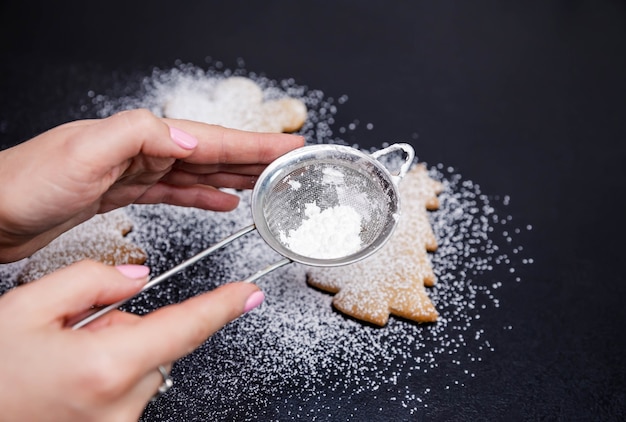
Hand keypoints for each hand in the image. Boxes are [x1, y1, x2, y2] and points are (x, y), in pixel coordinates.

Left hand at [0, 109, 304, 261]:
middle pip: (211, 154)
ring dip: (234, 178)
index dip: (253, 144)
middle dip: (253, 159)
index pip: (211, 138)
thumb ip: (140, 137)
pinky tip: (221, 202)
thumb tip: (193, 141)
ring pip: (198, 174)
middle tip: (288, 165)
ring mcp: (134, 173)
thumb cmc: (25, 183)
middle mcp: (142, 150)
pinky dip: (202, 197)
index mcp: (141, 136)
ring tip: (264, 185)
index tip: (287, 147)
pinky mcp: (123, 195)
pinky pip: (176, 193)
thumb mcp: (84, 152)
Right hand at [0, 261, 263, 420]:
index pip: (184, 328)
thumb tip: (136, 277)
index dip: (221, 306)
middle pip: (157, 344)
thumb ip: (92, 281)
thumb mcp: (28, 307)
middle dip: (128, 328)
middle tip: (74, 333)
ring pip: (141, 368)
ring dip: (115, 354)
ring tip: (62, 361)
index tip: (248, 293)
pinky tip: (68, 380)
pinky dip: (108, 377)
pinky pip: (127, 392)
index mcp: (105, 367)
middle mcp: (119, 406)